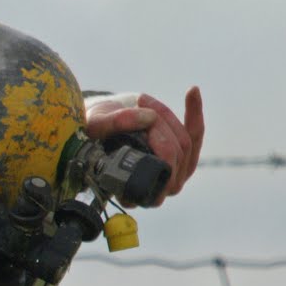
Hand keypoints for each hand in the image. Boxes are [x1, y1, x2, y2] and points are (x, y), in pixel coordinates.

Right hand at [85, 86, 204, 203]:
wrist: (94, 134)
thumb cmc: (91, 137)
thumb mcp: (93, 129)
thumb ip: (113, 124)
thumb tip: (148, 119)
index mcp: (135, 193)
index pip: (163, 168)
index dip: (158, 140)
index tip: (145, 112)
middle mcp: (159, 190)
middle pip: (177, 152)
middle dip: (160, 121)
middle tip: (137, 102)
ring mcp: (174, 175)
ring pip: (186, 141)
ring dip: (166, 114)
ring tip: (142, 100)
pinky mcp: (182, 157)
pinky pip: (195, 133)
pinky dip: (193, 112)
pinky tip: (192, 92)